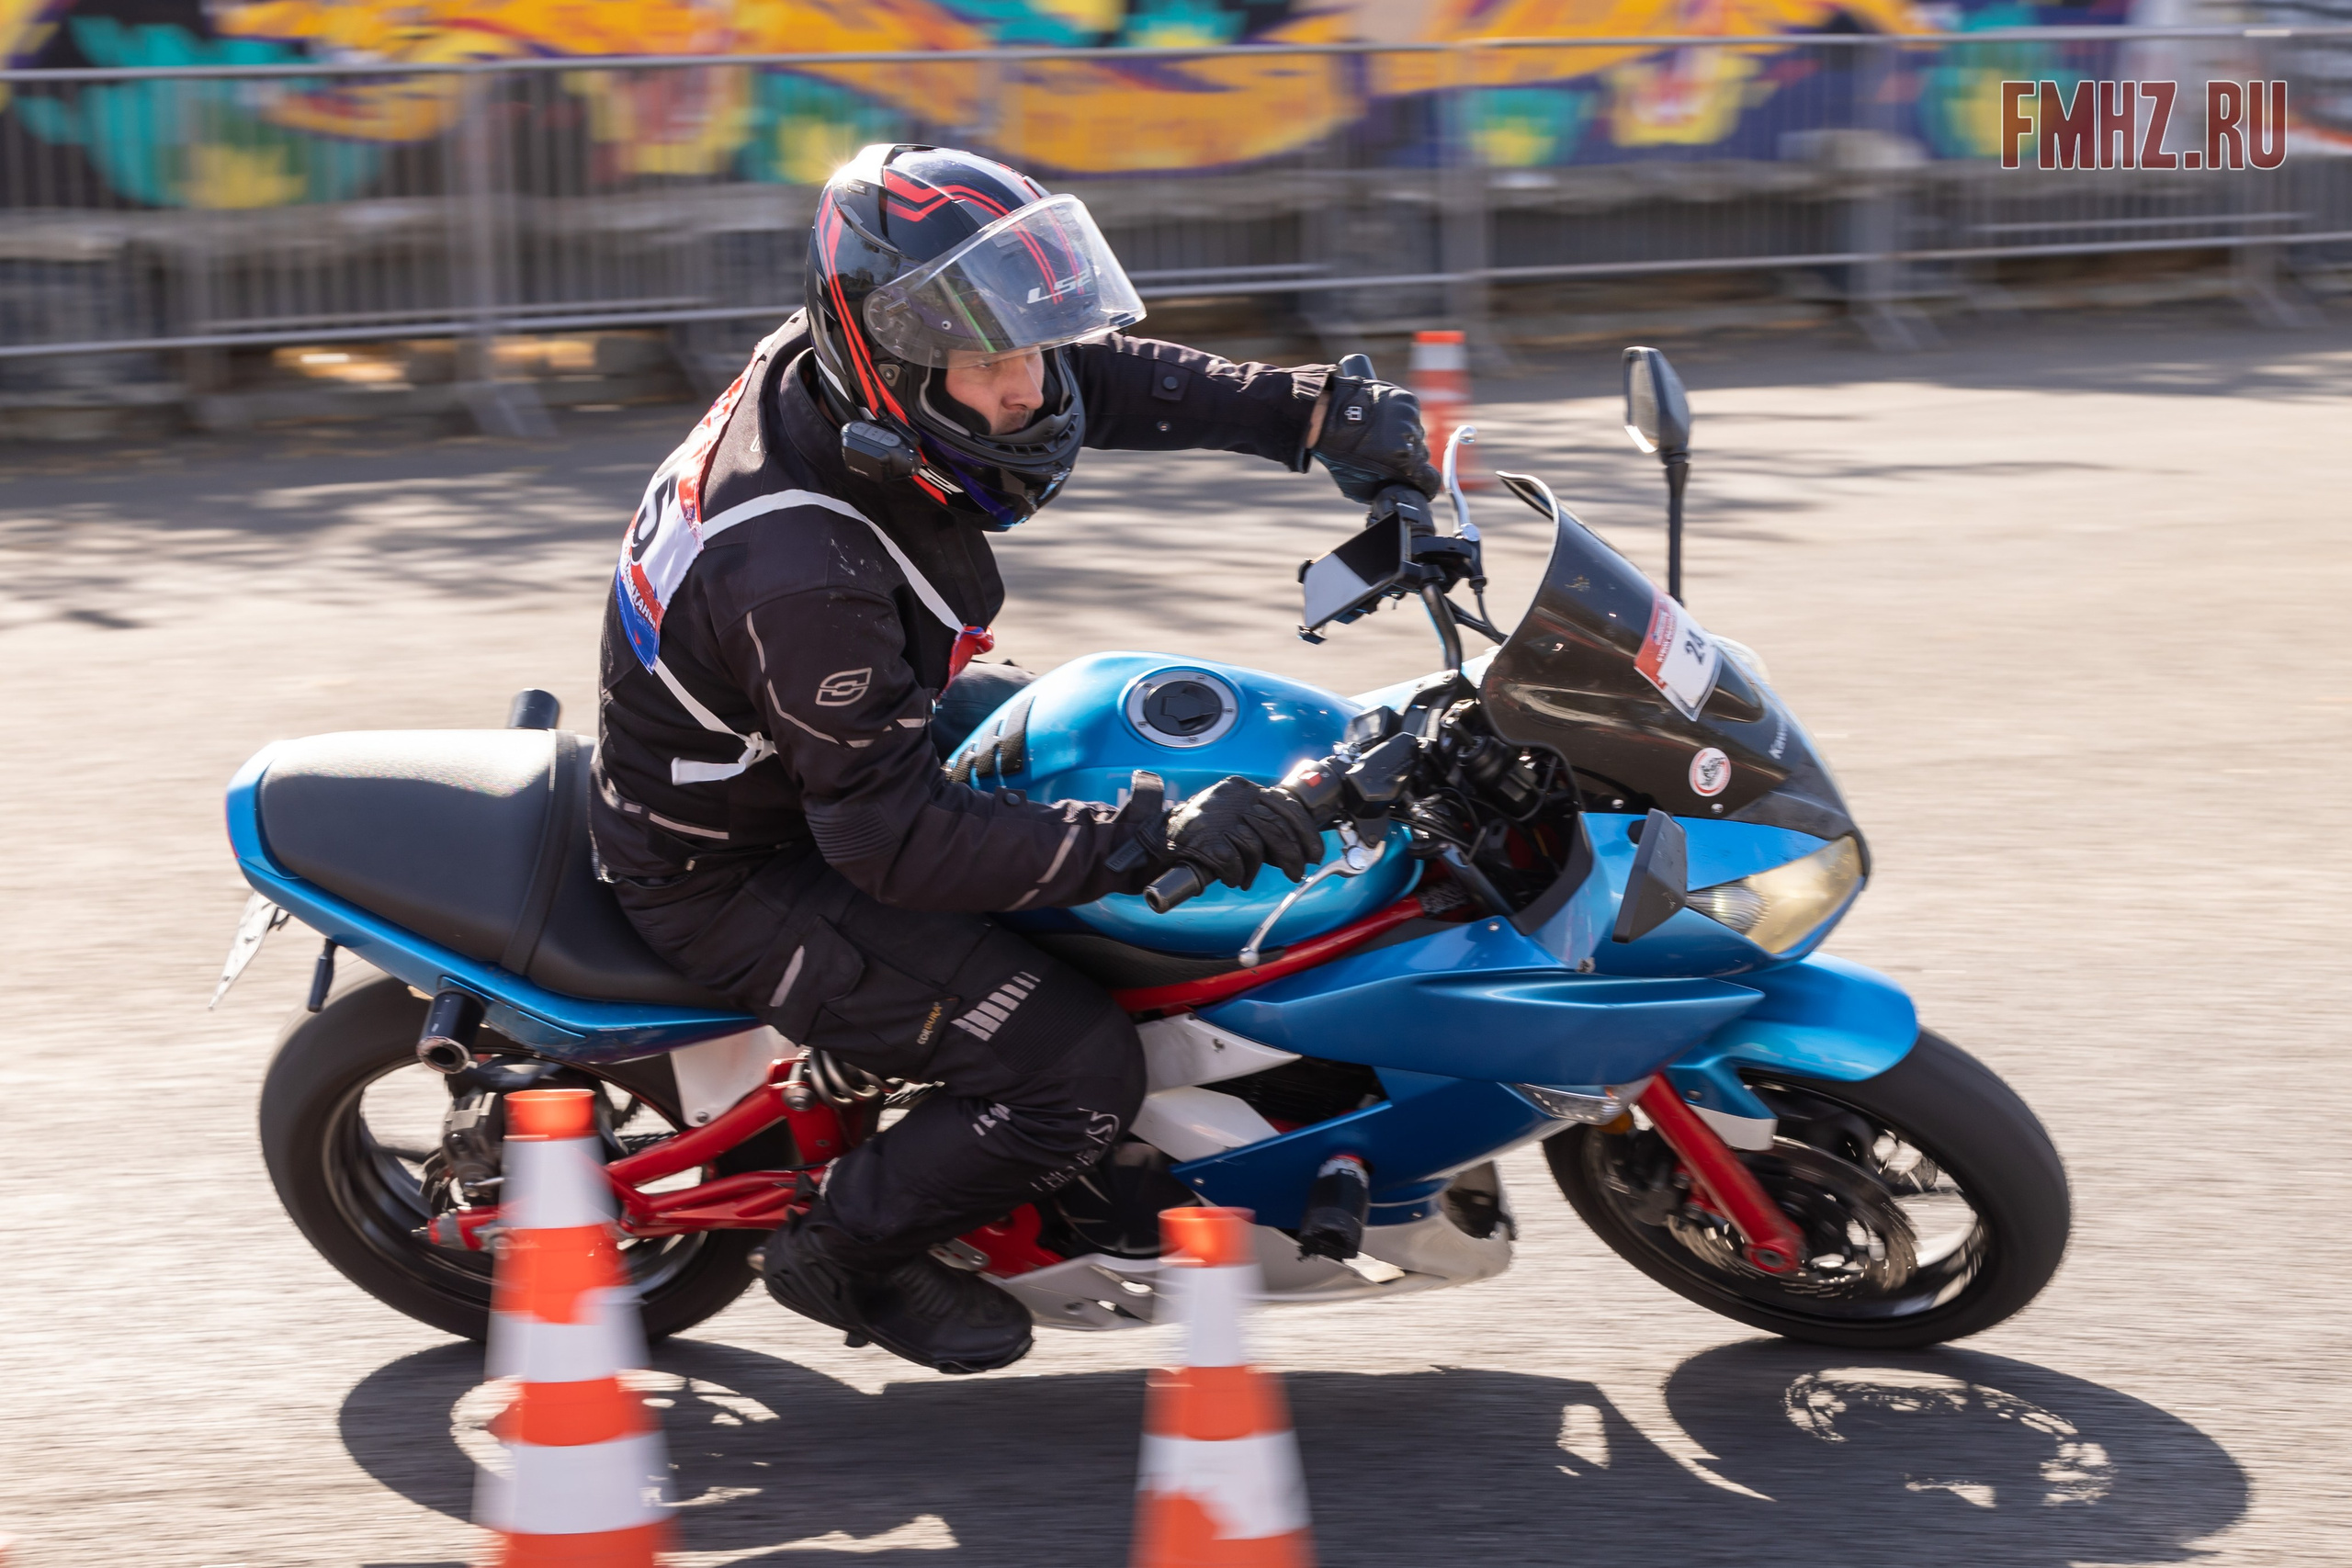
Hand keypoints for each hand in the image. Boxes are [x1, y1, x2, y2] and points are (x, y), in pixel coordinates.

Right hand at [1164, 776, 1325, 890]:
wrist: (1156, 837)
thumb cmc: (1202, 831)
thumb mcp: (1234, 814)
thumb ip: (1262, 820)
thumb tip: (1298, 844)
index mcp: (1242, 788)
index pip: (1286, 804)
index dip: (1305, 832)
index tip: (1315, 853)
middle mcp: (1231, 797)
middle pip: (1276, 827)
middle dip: (1291, 856)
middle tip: (1295, 873)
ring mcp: (1216, 817)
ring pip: (1255, 847)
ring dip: (1254, 870)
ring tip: (1245, 877)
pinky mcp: (1204, 838)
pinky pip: (1233, 862)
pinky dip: (1235, 874)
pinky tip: (1231, 877)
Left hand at [1309, 374, 1440, 502]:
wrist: (1327, 417)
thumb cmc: (1339, 454)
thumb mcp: (1360, 487)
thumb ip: (1385, 491)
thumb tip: (1398, 493)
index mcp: (1403, 461)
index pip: (1431, 479)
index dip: (1426, 486)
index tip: (1421, 485)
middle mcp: (1411, 438)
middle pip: (1423, 456)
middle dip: (1410, 460)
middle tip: (1389, 458)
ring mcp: (1409, 416)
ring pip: (1417, 435)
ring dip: (1406, 439)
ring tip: (1383, 437)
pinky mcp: (1406, 400)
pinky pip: (1412, 417)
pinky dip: (1402, 421)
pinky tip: (1384, 422)